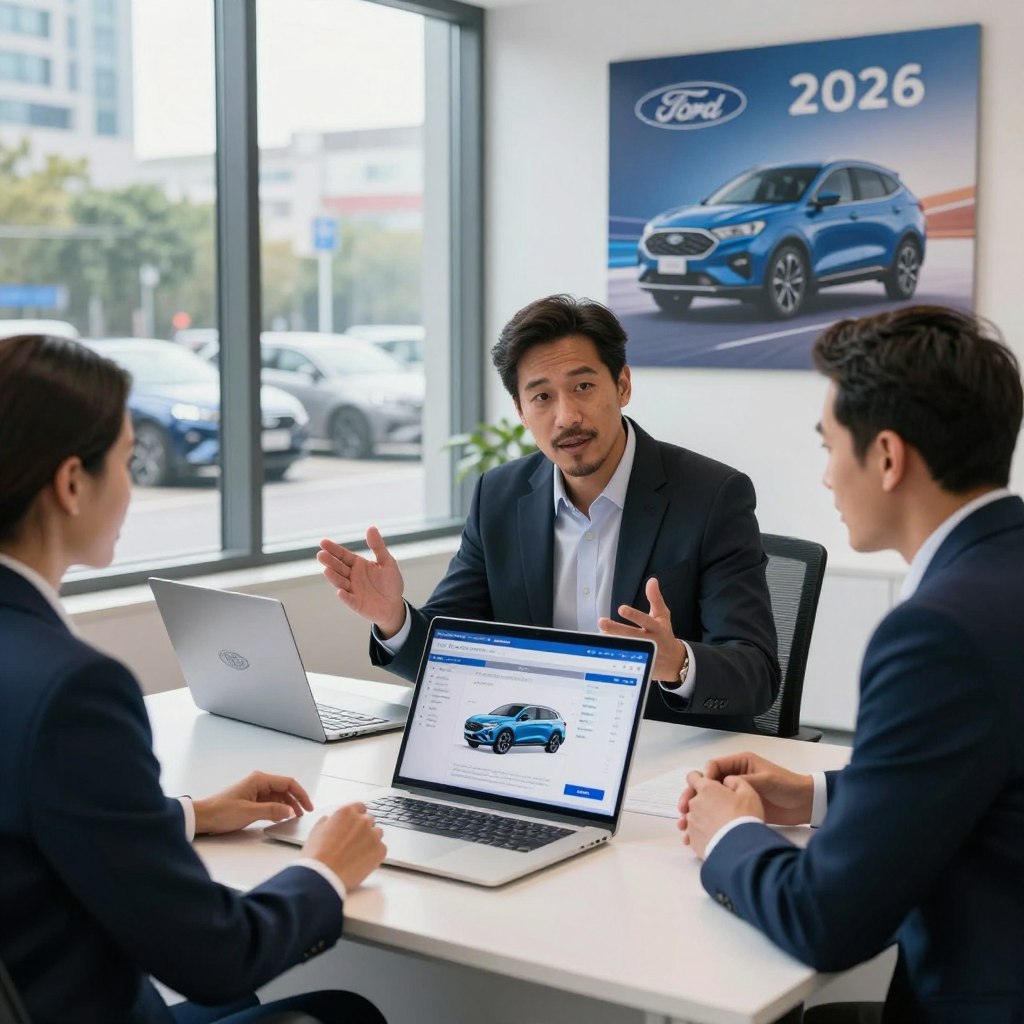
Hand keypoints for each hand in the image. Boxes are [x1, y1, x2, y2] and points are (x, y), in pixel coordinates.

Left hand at [192, 771, 312, 834]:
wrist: (203, 817)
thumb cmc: (222, 811)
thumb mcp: (249, 812)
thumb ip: (272, 811)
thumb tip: (290, 811)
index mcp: (259, 780)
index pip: (288, 783)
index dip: (301, 794)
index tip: (308, 807)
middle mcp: (259, 782)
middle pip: (285, 789)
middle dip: (296, 801)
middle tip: (303, 814)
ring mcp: (255, 791)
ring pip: (278, 796)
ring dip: (287, 806)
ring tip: (293, 817)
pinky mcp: (251, 799)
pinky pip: (270, 802)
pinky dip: (277, 809)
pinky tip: (280, 818)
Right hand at [302, 802, 386, 890]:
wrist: (323, 876)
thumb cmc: (317, 856)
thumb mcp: (317, 831)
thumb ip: (328, 822)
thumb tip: (330, 820)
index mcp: (347, 812)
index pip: (360, 807)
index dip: (357, 817)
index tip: (354, 825)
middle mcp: (362, 820)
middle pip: (369, 821)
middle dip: (362, 830)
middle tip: (353, 843)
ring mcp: (373, 835)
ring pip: (377, 834)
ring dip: (370, 841)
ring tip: (357, 854)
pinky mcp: (380, 850)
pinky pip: (381, 849)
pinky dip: (374, 855)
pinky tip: (361, 862)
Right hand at [318, 527, 405, 637]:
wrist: (394, 605)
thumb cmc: (390, 583)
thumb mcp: (387, 561)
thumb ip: (378, 546)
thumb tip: (371, 528)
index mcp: (358, 565)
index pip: (343, 555)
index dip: (334, 549)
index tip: (323, 542)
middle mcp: (352, 576)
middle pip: (338, 567)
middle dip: (330, 561)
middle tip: (321, 554)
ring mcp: (352, 590)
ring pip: (340, 582)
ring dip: (334, 577)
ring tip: (326, 570)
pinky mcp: (356, 603)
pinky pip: (349, 599)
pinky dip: (345, 596)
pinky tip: (340, 592)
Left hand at [598, 577, 684, 680]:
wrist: (673, 661)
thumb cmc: (664, 634)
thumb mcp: (663, 615)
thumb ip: (655, 598)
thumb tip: (652, 580)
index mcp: (657, 628)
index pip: (645, 620)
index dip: (634, 615)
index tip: (621, 609)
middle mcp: (651, 641)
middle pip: (632, 636)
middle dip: (616, 629)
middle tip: (602, 622)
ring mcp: (645, 655)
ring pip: (627, 649)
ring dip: (613, 642)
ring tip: (601, 635)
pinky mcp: (639, 665)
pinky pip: (625, 661)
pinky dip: (615, 656)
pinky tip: (604, 650)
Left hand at [678, 769, 763, 859]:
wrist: (740, 849)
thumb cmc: (745, 817)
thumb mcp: (748, 792)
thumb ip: (735, 781)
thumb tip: (726, 781)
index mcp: (706, 789)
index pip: (693, 777)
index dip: (701, 779)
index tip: (710, 785)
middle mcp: (694, 804)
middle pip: (693, 798)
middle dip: (704, 801)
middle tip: (721, 810)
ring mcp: (691, 823)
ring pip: (693, 816)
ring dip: (703, 819)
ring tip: (720, 827)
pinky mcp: (692, 840)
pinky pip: (694, 833)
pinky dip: (702, 834)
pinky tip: (716, 838)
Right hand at [685, 752, 813, 825]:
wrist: (806, 804)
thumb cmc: (787, 786)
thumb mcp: (765, 780)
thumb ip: (744, 781)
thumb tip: (722, 784)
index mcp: (740, 764)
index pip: (713, 766)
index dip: (704, 777)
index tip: (700, 790)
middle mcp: (734, 777)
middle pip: (706, 785)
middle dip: (693, 795)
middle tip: (683, 808)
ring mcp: (735, 794)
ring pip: (709, 801)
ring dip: (696, 811)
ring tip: (684, 823)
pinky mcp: (739, 809)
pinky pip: (719, 813)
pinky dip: (708, 821)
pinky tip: (698, 832)